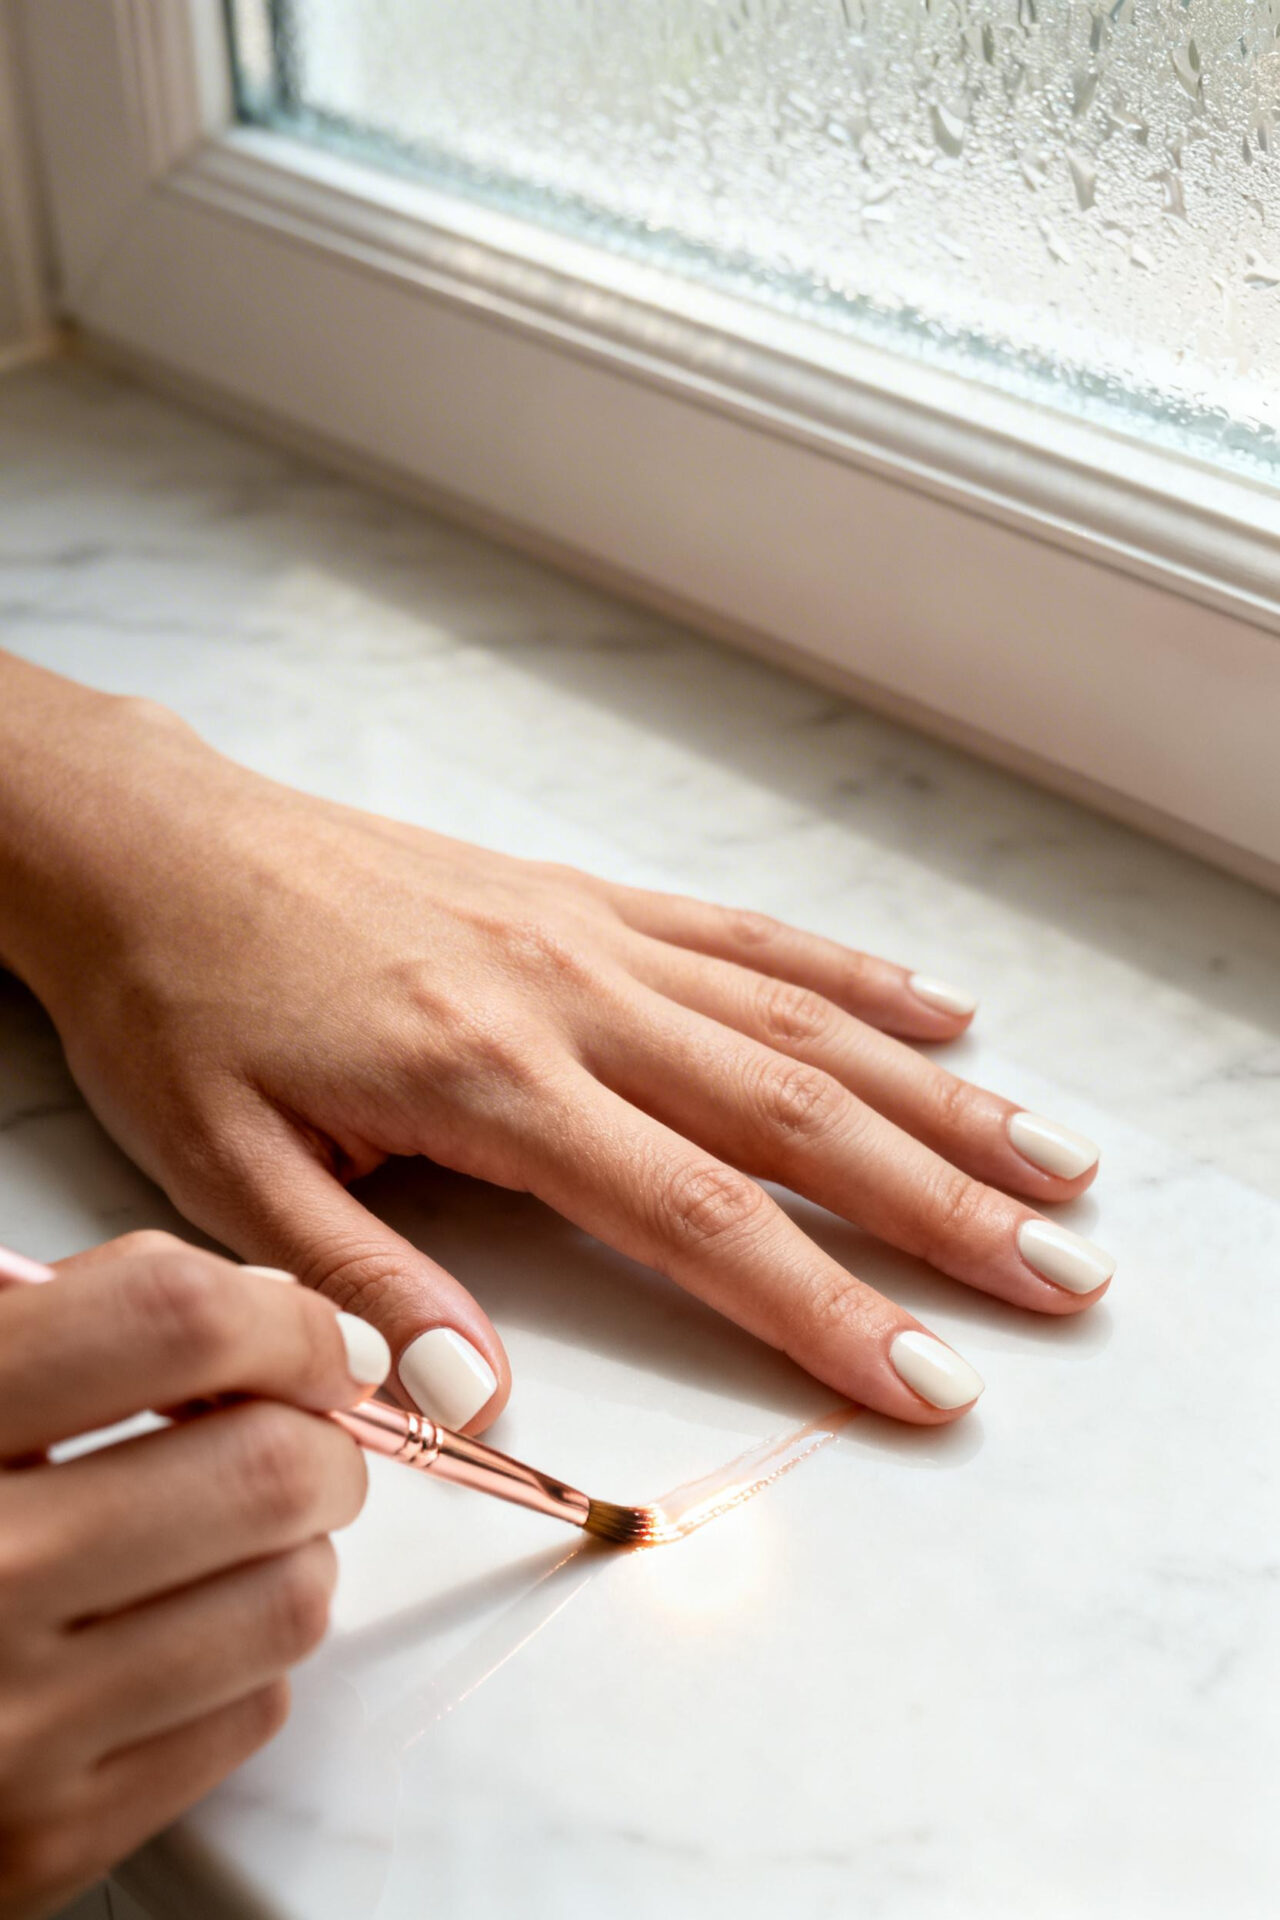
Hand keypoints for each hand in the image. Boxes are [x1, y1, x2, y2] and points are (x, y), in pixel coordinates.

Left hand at [0, 667, 1113, 1433]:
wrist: (158, 850)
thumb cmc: (184, 1007)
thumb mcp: (228, 1168)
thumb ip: (364, 1285)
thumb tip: (484, 1405)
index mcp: (490, 1082)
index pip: (699, 1218)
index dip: (824, 1309)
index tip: (928, 1377)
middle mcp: (572, 998)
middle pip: (794, 1116)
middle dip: (940, 1206)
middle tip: (1062, 1273)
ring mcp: (593, 935)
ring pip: (802, 1022)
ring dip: (936, 1094)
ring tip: (1049, 1156)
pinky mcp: (586, 897)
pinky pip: (747, 935)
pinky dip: (855, 975)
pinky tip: (938, 1007)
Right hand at [0, 1233, 383, 1919]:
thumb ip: (83, 1314)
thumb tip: (272, 1307)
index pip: (177, 1321)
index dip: (285, 1319)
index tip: (313, 1342)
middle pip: (266, 1468)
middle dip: (320, 1442)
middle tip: (299, 1438)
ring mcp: (12, 1724)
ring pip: (287, 1599)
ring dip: (296, 1550)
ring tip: (236, 1535)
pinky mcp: (50, 1836)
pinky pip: (250, 1713)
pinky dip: (246, 1658)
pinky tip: (176, 1629)